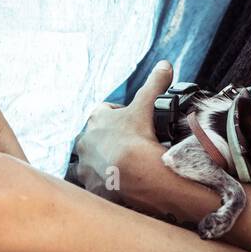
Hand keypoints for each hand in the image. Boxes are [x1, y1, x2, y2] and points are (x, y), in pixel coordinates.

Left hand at [70, 60, 172, 198]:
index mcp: (96, 120)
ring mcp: (86, 165)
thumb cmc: (137, 136)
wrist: (136, 173)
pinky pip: (96, 183)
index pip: (105, 112)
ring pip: (91, 161)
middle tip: (130, 145)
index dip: (119, 115)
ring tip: (121, 167)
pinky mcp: (91, 186)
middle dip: (109, 140)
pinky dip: (106, 183)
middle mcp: (85, 141)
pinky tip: (119, 184)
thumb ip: (154, 84)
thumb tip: (165, 64)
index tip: (133, 121)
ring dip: (102, 162)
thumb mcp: (147, 105)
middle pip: (96, 137)